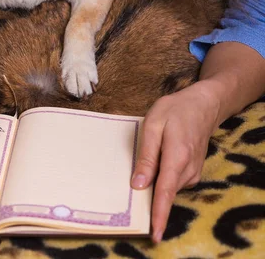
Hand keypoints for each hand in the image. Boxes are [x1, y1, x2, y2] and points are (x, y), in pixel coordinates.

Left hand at [131, 81, 220, 242]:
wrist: (204, 105)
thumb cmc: (176, 110)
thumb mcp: (154, 123)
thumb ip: (146, 155)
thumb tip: (137, 184)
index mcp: (177, 156)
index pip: (165, 191)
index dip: (159, 214)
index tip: (154, 234)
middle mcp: (188, 170)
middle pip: (164, 192)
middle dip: (148, 192)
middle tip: (136, 172)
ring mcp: (193, 173)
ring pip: (168, 187)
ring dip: (155, 181)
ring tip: (152, 154)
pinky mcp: (192, 174)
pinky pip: (172, 182)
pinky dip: (163, 177)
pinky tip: (160, 159)